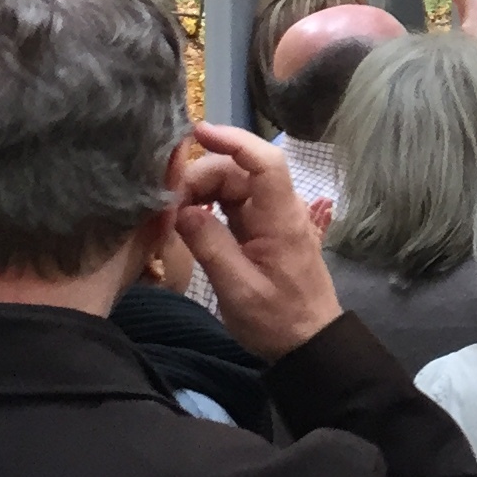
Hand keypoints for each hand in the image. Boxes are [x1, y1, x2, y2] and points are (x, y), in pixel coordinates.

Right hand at [170, 121, 346, 361]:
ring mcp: (270, 218)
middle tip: (168, 205)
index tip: (198, 132)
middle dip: (202, 176)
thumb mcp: (238, 289)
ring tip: (172, 214)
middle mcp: (279, 209)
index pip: (265, 163)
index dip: (234, 140)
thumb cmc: (277, 320)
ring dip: (202, 191)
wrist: (308, 343)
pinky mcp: (261, 230)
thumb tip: (181, 210)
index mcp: (281, 219)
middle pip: (239, 171)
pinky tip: (187, 219)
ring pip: (233, 185)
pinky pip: (233, 204)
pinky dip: (209, 205)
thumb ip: (211, 246)